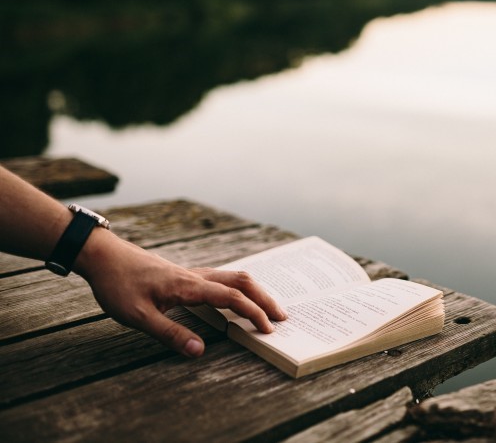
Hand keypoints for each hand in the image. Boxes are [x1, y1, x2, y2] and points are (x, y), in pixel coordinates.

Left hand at [74, 230, 285, 356]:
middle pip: (242, 281)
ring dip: (254, 291)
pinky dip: (239, 287)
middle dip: (265, 299)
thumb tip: (199, 350)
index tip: (268, 329)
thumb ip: (169, 333)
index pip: (232, 297)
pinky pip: (221, 277)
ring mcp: (192, 273)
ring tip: (267, 307)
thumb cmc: (118, 284)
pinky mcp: (185, 274)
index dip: (253, 313)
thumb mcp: (137, 316)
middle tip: (282, 316)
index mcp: (189, 286)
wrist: (103, 255)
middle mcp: (196, 276)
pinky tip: (236, 297)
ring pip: (234, 276)